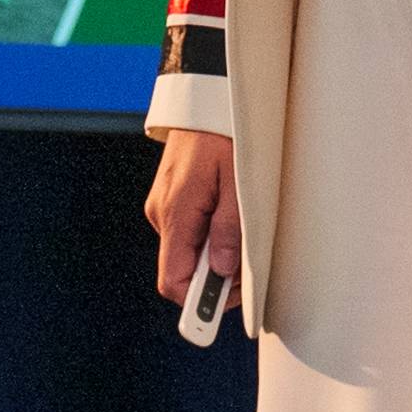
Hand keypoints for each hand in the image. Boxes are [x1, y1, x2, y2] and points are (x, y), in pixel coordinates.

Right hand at [143, 126, 243, 309]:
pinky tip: (229, 226)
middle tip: (248, 273)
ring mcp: (165, 209)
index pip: (172, 281)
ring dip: (214, 261)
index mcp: (176, 212)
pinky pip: (188, 237)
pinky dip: (209, 242)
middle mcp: (163, 215)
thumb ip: (230, 227)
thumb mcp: (238, 180)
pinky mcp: (173, 203)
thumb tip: (222, 269)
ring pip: (186, 256)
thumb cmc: (225, 134)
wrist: (206, 100)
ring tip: (243, 241)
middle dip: (213, 283)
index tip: (221, 312)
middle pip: (180, 273)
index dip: (197, 303)